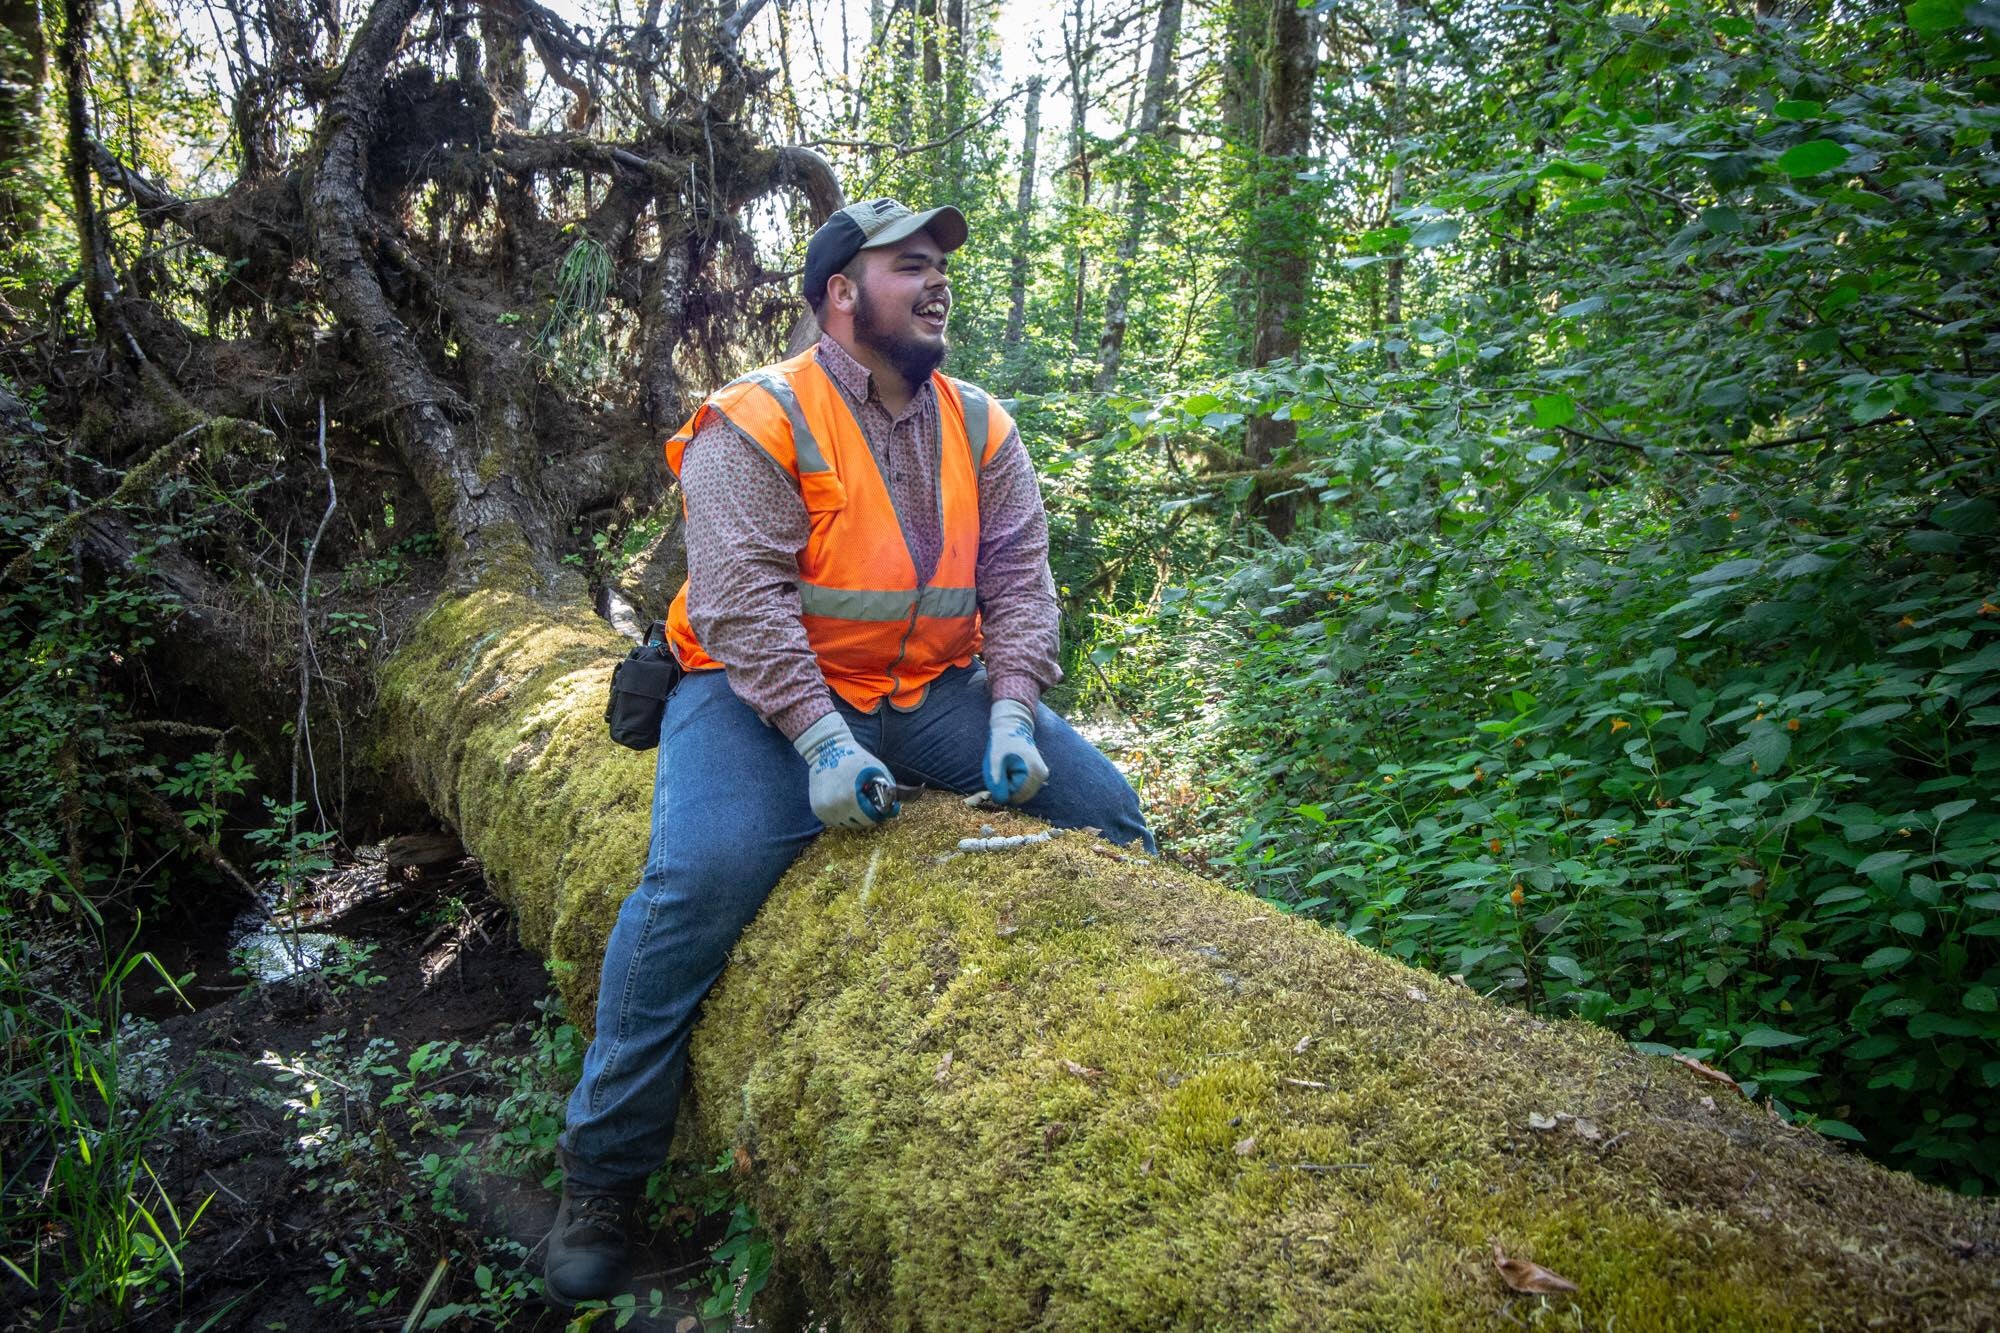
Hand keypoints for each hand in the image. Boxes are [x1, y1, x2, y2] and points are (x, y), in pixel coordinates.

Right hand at [794, 713, 897, 829]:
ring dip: (853, 817)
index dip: (878, 814)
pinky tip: (845, 802)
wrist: (826, 750)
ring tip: (856, 801)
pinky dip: (841, 815)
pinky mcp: (817, 809)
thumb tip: (894, 809)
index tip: (880, 807)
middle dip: (867, 816)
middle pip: (858, 824)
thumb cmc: (854, 758)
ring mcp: (823, 810)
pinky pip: (834, 820)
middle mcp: (835, 808)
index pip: (869, 819)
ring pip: (845, 824)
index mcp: (850, 799)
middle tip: (869, 803)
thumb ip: (888, 790)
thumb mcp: (876, 770)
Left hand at [984, 699, 1048, 804]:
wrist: (1012, 727)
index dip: (1002, 787)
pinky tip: (1013, 768)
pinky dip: (1016, 783)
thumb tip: (1001, 801)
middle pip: (1020, 796)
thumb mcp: (994, 762)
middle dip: (1008, 787)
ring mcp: (1043, 775)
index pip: (1014, 796)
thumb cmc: (1001, 743)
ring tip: (1008, 767)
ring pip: (1022, 793)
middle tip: (1004, 768)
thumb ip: (997, 782)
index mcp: (1034, 772)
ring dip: (1011, 785)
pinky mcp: (1040, 775)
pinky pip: (1025, 788)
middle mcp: (1042, 775)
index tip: (1000, 769)